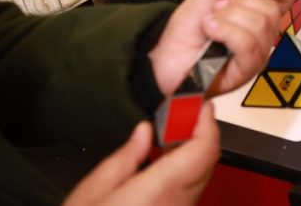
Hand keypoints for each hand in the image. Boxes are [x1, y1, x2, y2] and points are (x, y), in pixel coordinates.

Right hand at [64, 103, 218, 205]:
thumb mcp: (92, 192)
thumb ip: (125, 158)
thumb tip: (144, 132)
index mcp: (160, 190)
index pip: (204, 149)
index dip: (207, 123)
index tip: (200, 105)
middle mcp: (178, 205)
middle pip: (208, 162)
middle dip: (200, 134)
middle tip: (182, 116)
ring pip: (201, 179)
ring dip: (193, 154)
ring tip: (170, 136)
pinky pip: (189, 195)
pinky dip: (184, 174)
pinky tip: (164, 165)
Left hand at [148, 0, 296, 97]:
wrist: (166, 55)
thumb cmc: (187, 30)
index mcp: (256, 15)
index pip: (284, 0)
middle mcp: (261, 36)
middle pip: (270, 10)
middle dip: (239, 4)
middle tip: (217, 10)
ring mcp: (257, 54)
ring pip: (259, 25)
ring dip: (227, 19)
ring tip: (210, 24)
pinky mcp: (247, 69)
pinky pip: (247, 43)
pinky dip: (226, 31)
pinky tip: (212, 33)